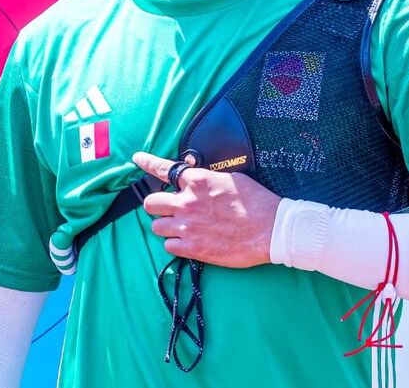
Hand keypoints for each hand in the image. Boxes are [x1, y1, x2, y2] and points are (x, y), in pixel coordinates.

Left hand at [133, 151, 280, 267]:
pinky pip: (168, 246)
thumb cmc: (256, 203)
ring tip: (183, 227)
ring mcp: (188, 226)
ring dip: (167, 226)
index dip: (147, 163)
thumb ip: (207, 179)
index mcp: (197, 181)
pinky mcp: (193, 248)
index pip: (163, 169)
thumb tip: (196, 180)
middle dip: (157, 205)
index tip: (137, 159)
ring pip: (156, 226)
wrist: (271, 230)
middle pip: (151, 203)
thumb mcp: (230, 179)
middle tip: (169, 209)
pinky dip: (176, 244)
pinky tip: (189, 241)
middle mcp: (187, 202)